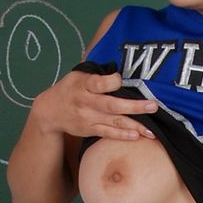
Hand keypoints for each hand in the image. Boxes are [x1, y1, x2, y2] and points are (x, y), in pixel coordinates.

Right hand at [35, 69, 157, 141]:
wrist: (50, 111)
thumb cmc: (70, 88)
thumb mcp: (78, 75)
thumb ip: (98, 74)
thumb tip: (123, 67)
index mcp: (83, 84)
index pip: (98, 83)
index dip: (112, 82)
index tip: (121, 79)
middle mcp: (85, 102)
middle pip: (112, 105)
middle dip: (134, 107)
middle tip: (153, 106)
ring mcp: (88, 118)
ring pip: (114, 122)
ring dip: (134, 125)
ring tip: (151, 129)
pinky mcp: (89, 129)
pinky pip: (108, 133)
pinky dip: (122, 135)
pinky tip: (137, 136)